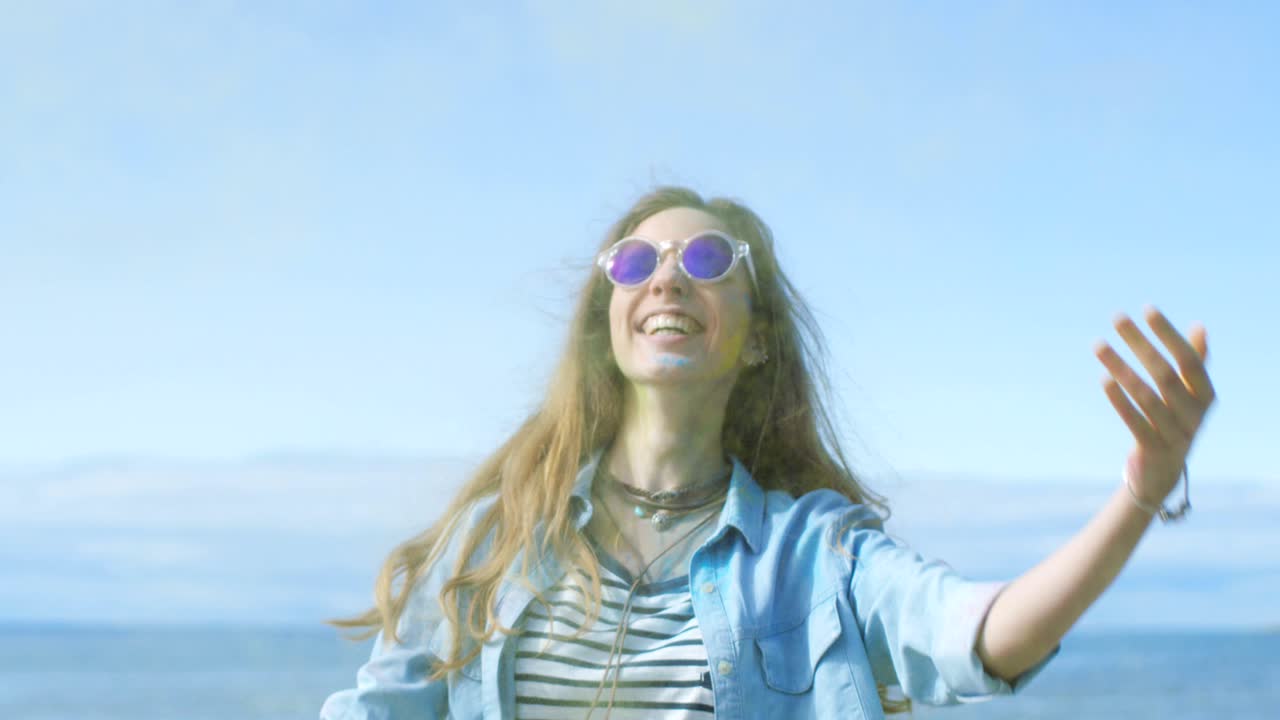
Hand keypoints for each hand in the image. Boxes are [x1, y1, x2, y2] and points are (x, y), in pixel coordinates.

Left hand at [1093, 306, 1215, 505]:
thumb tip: (1200, 326)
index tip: (1148, 309)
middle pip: (1166, 375)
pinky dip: (1119, 401)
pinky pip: (1135, 422)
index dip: (1169, 335)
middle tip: (1117, 317)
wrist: (1162, 472)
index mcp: (1206, 397)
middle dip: (1141, 344)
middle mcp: (1195, 415)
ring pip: (1146, 397)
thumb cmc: (1174, 421)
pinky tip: (1104, 379)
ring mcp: (1175, 434)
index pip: (1190, 360)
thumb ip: (1195, 364)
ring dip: (1121, 368)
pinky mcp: (1153, 450)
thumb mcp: (1188, 395)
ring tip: (1098, 344)